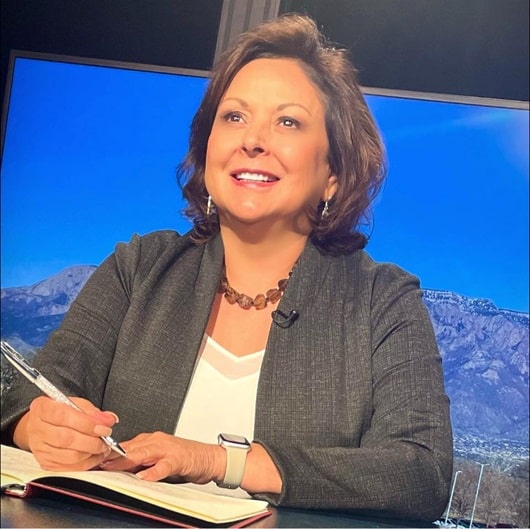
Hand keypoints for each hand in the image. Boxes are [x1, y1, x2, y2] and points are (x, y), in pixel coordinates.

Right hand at [13, 396, 118, 470]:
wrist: (42, 424)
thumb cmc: (60, 412)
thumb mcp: (77, 404)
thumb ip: (93, 412)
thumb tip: (109, 420)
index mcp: (43, 408)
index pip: (63, 416)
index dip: (86, 424)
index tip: (104, 428)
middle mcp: (37, 428)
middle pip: (66, 439)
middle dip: (91, 441)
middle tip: (106, 440)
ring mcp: (39, 448)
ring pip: (68, 456)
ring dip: (90, 454)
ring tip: (103, 448)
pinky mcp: (45, 462)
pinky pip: (67, 467)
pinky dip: (85, 464)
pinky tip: (94, 456)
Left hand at [100, 432, 223, 483]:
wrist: (208, 458)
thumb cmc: (184, 458)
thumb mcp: (157, 459)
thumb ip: (139, 462)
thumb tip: (116, 469)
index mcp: (150, 441)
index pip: (125, 446)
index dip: (109, 452)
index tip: (93, 458)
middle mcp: (157, 441)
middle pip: (131, 447)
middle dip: (113, 455)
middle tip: (97, 462)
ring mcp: (168, 448)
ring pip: (145, 452)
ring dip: (129, 459)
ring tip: (115, 466)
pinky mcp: (179, 458)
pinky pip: (164, 465)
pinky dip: (154, 471)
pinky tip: (145, 476)